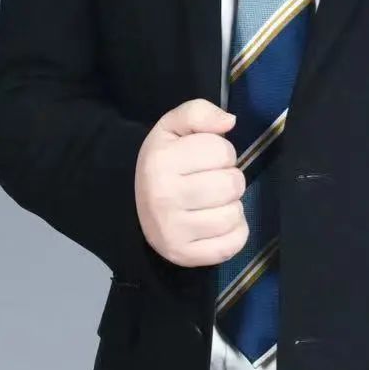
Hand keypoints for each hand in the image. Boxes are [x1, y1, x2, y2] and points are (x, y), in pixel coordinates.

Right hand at [134, 100, 250, 266]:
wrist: (133, 206)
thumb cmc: (164, 164)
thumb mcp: (173, 128)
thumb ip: (199, 112)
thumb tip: (229, 121)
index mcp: (160, 163)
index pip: (222, 151)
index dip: (220, 152)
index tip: (202, 160)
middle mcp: (164, 199)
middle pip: (233, 184)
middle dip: (228, 179)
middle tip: (209, 182)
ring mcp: (174, 232)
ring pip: (235, 214)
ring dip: (231, 206)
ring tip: (210, 203)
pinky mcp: (186, 257)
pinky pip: (235, 243)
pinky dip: (234, 233)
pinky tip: (215, 223)